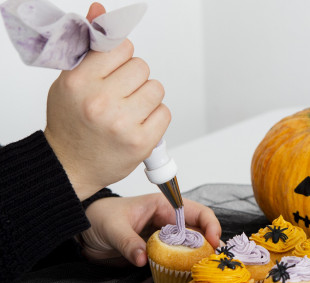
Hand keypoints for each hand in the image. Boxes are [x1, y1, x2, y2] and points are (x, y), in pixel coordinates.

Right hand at [44, 2, 170, 200]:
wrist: (70, 165)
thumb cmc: (71, 122)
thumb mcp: (71, 79)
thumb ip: (90, 46)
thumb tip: (101, 10)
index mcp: (80, 82)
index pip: (120, 47)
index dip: (121, 56)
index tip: (114, 69)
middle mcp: (101, 102)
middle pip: (142, 67)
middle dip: (135, 78)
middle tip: (120, 94)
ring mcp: (123, 123)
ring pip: (156, 88)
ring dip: (147, 97)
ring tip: (130, 110)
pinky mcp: (141, 142)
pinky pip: (165, 112)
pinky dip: (156, 117)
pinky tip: (139, 124)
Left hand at [80, 194, 221, 265]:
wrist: (83, 233)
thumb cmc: (98, 218)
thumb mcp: (112, 228)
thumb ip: (128, 242)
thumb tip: (142, 257)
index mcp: (162, 206)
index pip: (196, 211)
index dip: (209, 225)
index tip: (213, 241)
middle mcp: (168, 220)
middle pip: (198, 230)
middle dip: (208, 244)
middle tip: (212, 259)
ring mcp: (164, 237)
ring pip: (190, 246)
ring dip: (198, 256)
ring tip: (204, 267)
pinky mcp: (158, 251)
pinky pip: (176, 258)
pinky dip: (184, 265)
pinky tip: (188, 273)